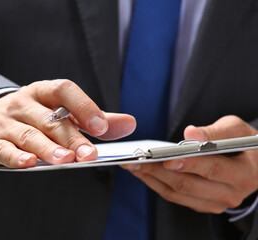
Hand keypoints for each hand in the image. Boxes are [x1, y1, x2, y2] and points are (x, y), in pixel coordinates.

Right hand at [0, 79, 135, 167]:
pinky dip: (16, 157)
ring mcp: (5, 122)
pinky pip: (3, 149)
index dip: (83, 106)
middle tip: (89, 154)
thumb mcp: (60, 110)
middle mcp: (22, 103)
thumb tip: (130, 123)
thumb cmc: (33, 115)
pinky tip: (30, 163)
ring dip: (47, 148)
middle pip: (49, 120)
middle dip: (70, 138)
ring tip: (65, 161)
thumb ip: (94, 117)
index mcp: (42, 92)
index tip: (101, 126)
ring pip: (28, 135)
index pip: (63, 90)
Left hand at [122, 115, 257, 212]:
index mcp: (243, 174)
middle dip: (157, 171)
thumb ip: (216, 131)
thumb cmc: (243, 144)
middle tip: (136, 159)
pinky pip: (175, 197)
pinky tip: (142, 171)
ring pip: (177, 193)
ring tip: (132, 164)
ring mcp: (215, 203)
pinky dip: (156, 184)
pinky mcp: (202, 205)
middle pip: (188, 184)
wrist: (253, 165)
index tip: (165, 157)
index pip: (212, 169)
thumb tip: (192, 134)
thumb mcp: (237, 130)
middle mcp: (230, 194)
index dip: (187, 163)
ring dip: (151, 178)